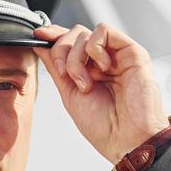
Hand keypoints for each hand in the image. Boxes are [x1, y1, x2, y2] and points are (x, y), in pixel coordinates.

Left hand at [32, 22, 168, 165]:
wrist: (126, 140)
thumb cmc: (103, 125)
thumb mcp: (69, 93)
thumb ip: (55, 66)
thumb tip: (39, 43)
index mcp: (89, 70)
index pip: (69, 42)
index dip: (52, 36)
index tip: (38, 35)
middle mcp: (103, 60)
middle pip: (73, 34)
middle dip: (61, 52)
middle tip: (65, 76)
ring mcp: (117, 55)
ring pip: (85, 33)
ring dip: (76, 57)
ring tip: (86, 83)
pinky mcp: (132, 51)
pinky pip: (104, 30)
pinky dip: (94, 47)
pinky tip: (102, 68)